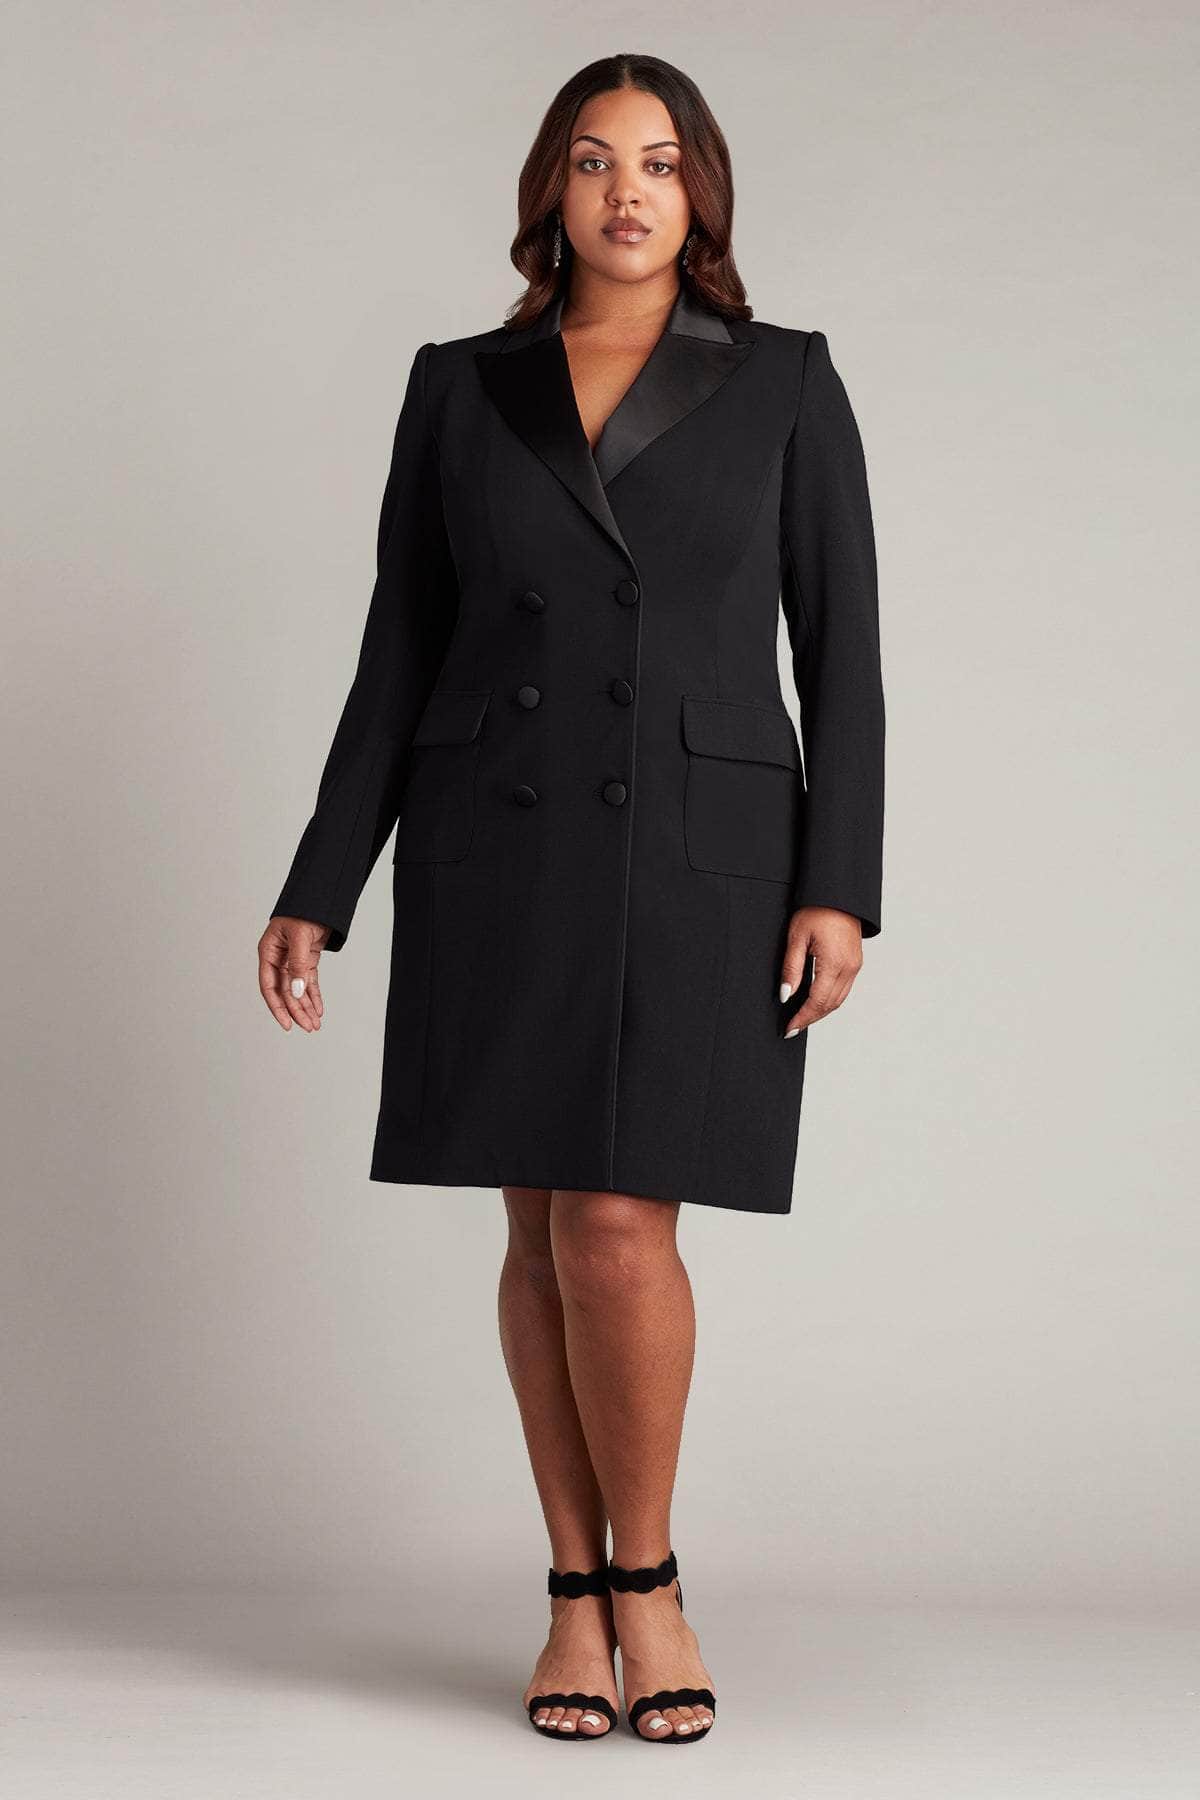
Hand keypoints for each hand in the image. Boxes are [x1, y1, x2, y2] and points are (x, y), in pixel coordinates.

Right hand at [258, 916, 329, 1031]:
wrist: (321, 897)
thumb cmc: (304, 911)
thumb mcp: (299, 937)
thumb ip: (297, 965)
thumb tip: (297, 992)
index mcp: (268, 952)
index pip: (269, 986)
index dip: (277, 1007)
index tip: (287, 1024)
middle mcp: (278, 959)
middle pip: (286, 992)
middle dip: (297, 1011)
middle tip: (308, 1027)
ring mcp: (292, 960)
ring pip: (298, 990)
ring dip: (306, 1007)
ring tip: (315, 1024)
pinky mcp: (306, 959)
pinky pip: (309, 982)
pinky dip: (314, 996)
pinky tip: (318, 1010)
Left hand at [778, 906, 863, 1036]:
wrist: (839, 894)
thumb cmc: (816, 910)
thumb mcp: (797, 938)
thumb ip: (792, 969)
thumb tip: (786, 996)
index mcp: (834, 964)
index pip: (817, 1002)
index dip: (802, 1018)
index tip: (789, 1028)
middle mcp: (848, 968)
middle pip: (830, 1005)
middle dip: (811, 1018)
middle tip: (793, 1028)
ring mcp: (855, 966)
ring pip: (839, 999)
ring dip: (821, 1011)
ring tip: (802, 1018)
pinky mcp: (855, 962)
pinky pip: (844, 989)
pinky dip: (830, 999)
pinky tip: (816, 1001)